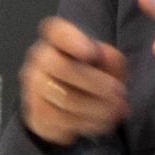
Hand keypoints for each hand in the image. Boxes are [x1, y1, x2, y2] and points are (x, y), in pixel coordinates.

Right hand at [18, 17, 130, 145]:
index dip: (73, 40)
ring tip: (119, 110)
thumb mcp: (107, 62)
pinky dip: (90, 122)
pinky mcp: (37, 112)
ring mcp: (34, 86)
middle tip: (120, 93)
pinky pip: (64, 120)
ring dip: (98, 107)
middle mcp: (40, 57)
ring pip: (66, 99)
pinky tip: (105, 121)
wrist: (66, 107)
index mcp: (57, 38)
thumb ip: (110, 59)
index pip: (58, 32)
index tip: (92, 52)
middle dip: (96, 83)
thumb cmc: (90, 74)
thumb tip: (105, 60)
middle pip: (61, 67)